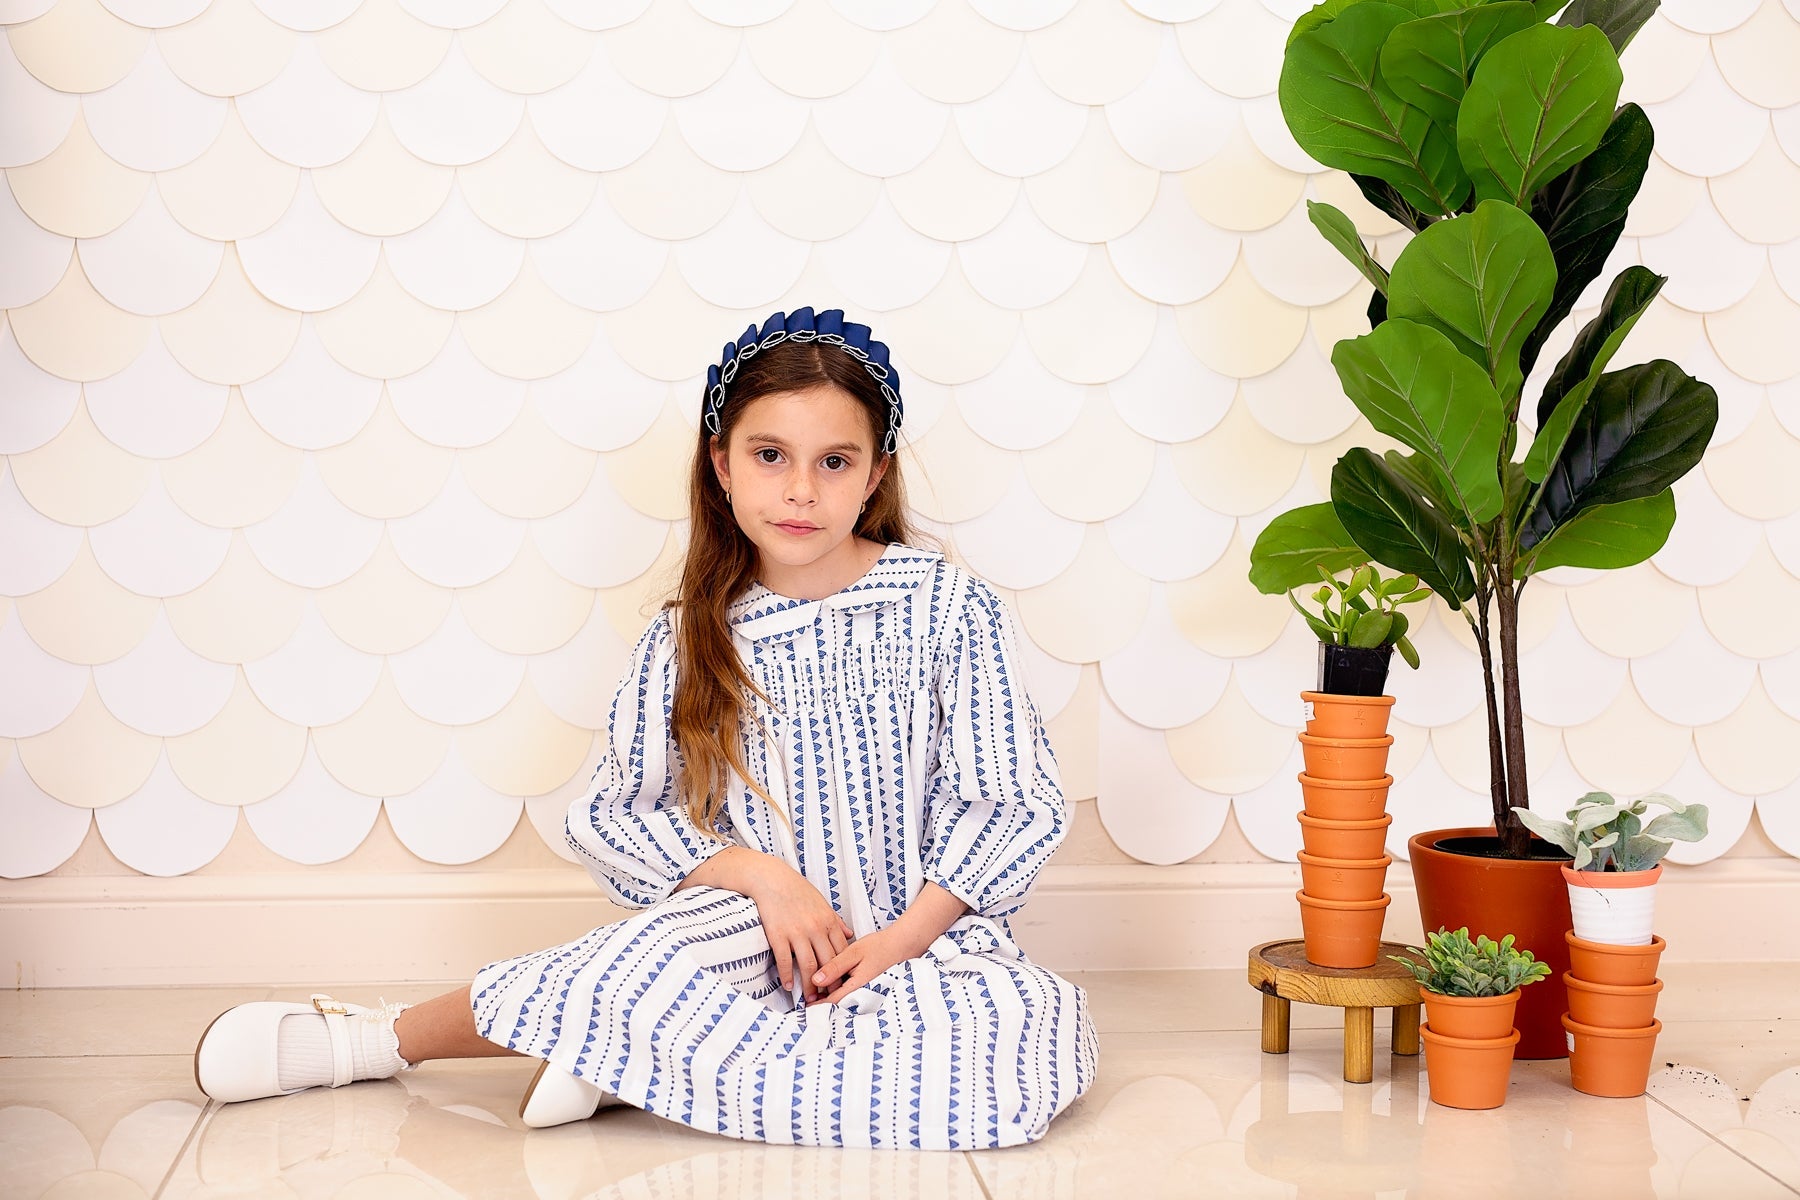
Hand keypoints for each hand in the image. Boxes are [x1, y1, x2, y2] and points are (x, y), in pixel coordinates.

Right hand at [742, 858, 852, 1002]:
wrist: (771, 879)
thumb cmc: (797, 890)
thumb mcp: (822, 903)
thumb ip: (836, 921)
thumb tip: (850, 934)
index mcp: (828, 921)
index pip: (841, 951)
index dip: (843, 970)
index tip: (844, 983)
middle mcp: (815, 928)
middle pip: (827, 962)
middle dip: (830, 983)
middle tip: (830, 998)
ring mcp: (797, 932)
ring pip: (808, 966)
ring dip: (810, 985)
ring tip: (811, 998)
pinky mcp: (778, 935)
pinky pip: (784, 961)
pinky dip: (787, 976)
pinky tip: (789, 986)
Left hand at [813, 926, 918, 1004]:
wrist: (902, 945)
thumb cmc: (880, 946)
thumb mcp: (853, 952)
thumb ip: (835, 967)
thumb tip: (815, 981)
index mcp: (857, 987)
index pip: (832, 1002)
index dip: (816, 1004)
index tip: (803, 1005)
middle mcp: (862, 995)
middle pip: (837, 1005)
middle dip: (822, 1003)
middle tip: (807, 999)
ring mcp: (867, 994)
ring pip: (844, 1001)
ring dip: (830, 998)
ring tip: (817, 993)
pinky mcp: (868, 990)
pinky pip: (851, 995)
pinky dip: (840, 992)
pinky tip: (834, 985)